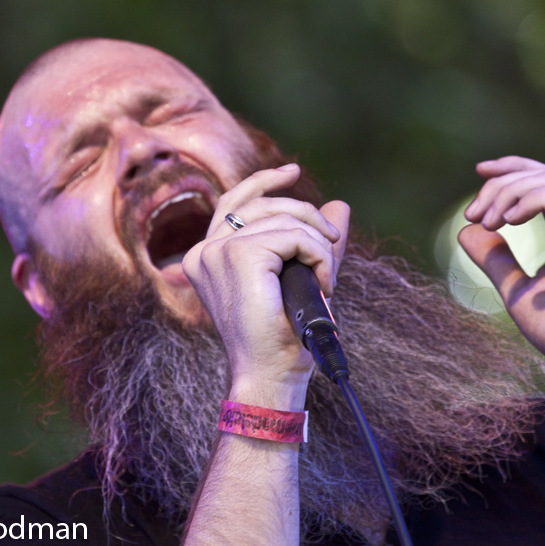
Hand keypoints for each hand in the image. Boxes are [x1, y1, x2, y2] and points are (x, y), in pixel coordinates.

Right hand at [182, 164, 349, 409]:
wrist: (272, 374)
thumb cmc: (282, 338)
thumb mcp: (302, 279)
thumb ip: (315, 242)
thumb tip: (340, 205)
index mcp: (206, 257)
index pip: (233, 202)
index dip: (264, 182)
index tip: (293, 172)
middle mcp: (204, 251)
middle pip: (263, 203)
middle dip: (307, 216)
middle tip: (334, 240)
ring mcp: (216, 252)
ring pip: (284, 219)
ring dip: (318, 245)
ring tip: (327, 279)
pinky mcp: (238, 256)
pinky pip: (293, 235)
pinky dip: (318, 254)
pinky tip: (324, 283)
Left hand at [458, 156, 544, 403]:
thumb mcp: (517, 292)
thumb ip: (495, 260)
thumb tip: (465, 230)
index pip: (540, 183)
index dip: (510, 171)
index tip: (479, 173)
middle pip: (543, 176)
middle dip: (502, 184)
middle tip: (474, 213)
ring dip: (512, 193)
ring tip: (489, 219)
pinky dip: (534, 200)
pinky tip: (510, 219)